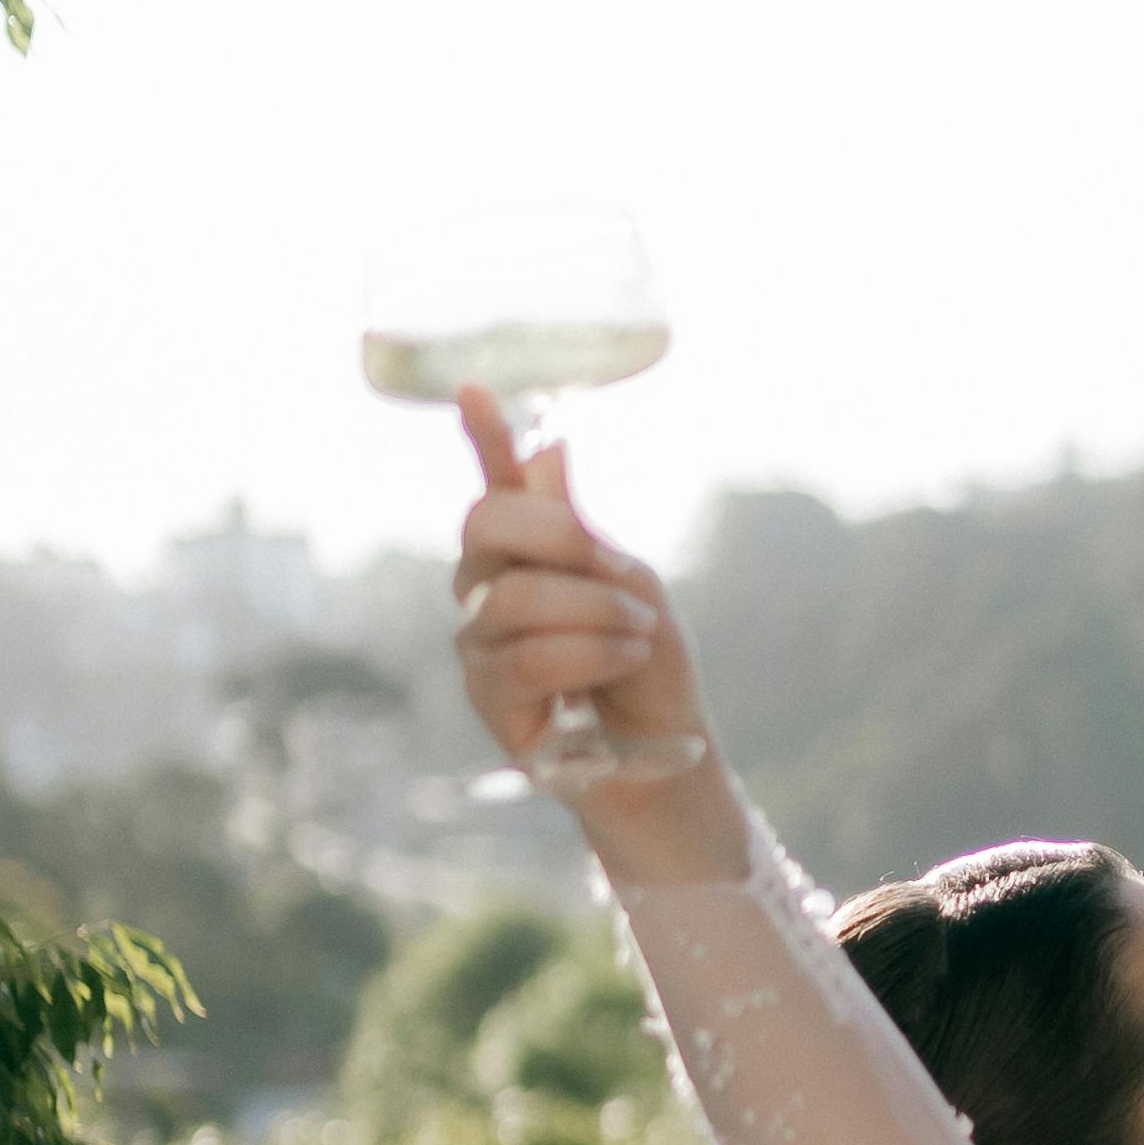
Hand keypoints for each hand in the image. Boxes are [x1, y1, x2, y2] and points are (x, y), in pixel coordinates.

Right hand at [450, 390, 713, 792]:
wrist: (668, 755)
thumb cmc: (650, 668)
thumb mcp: (633, 584)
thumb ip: (579, 528)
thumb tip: (547, 449)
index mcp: (529, 551)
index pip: (498, 484)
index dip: (485, 437)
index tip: (475, 389)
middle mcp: (490, 585)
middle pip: (486, 524)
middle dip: (560, 536)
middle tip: (620, 569)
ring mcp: (481, 639)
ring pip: (515, 596)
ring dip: (596, 612)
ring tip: (636, 638)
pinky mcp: (487, 695)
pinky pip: (528, 656)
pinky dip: (590, 654)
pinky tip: (620, 664)